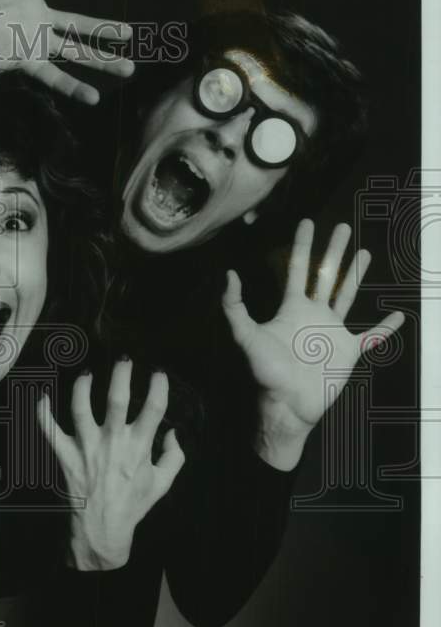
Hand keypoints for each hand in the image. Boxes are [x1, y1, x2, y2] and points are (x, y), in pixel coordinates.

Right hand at [0, 0, 132, 104]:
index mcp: (24, 59)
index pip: (55, 77)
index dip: (74, 88)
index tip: (95, 98)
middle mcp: (36, 38)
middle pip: (77, 52)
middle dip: (104, 60)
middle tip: (130, 69)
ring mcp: (36, 13)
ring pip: (77, 22)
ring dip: (102, 26)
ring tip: (128, 33)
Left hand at [37, 361, 183, 570]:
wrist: (103, 530)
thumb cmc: (133, 505)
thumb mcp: (163, 484)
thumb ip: (174, 457)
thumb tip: (172, 433)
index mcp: (138, 447)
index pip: (154, 408)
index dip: (159, 386)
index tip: (159, 373)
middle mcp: (112, 443)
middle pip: (117, 400)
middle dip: (122, 375)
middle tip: (124, 360)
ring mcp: (86, 448)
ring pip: (80, 408)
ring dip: (83, 386)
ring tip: (87, 374)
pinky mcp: (65, 456)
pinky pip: (48, 431)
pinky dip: (42, 413)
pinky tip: (41, 396)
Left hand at [223, 219, 404, 470]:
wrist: (287, 405)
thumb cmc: (264, 372)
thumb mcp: (245, 335)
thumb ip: (234, 306)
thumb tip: (228, 274)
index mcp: (291, 307)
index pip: (298, 268)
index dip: (302, 245)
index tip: (307, 222)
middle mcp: (313, 314)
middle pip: (326, 274)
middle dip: (333, 250)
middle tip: (342, 226)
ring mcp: (332, 332)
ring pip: (347, 295)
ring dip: (356, 274)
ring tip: (364, 252)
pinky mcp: (349, 351)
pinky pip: (373, 337)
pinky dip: (386, 328)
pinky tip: (398, 315)